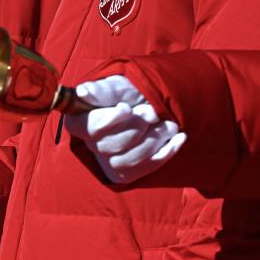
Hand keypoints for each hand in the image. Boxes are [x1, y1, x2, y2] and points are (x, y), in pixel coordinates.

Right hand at [64, 75, 186, 183]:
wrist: (147, 104)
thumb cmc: (128, 93)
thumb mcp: (116, 86)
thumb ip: (101, 89)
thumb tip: (82, 92)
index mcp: (80, 121)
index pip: (89, 128)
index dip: (110, 120)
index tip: (127, 107)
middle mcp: (90, 144)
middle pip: (109, 146)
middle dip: (137, 128)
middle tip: (152, 112)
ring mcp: (107, 161)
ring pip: (128, 160)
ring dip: (153, 141)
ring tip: (169, 125)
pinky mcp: (126, 173)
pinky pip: (145, 168)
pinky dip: (166, 153)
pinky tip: (178, 138)